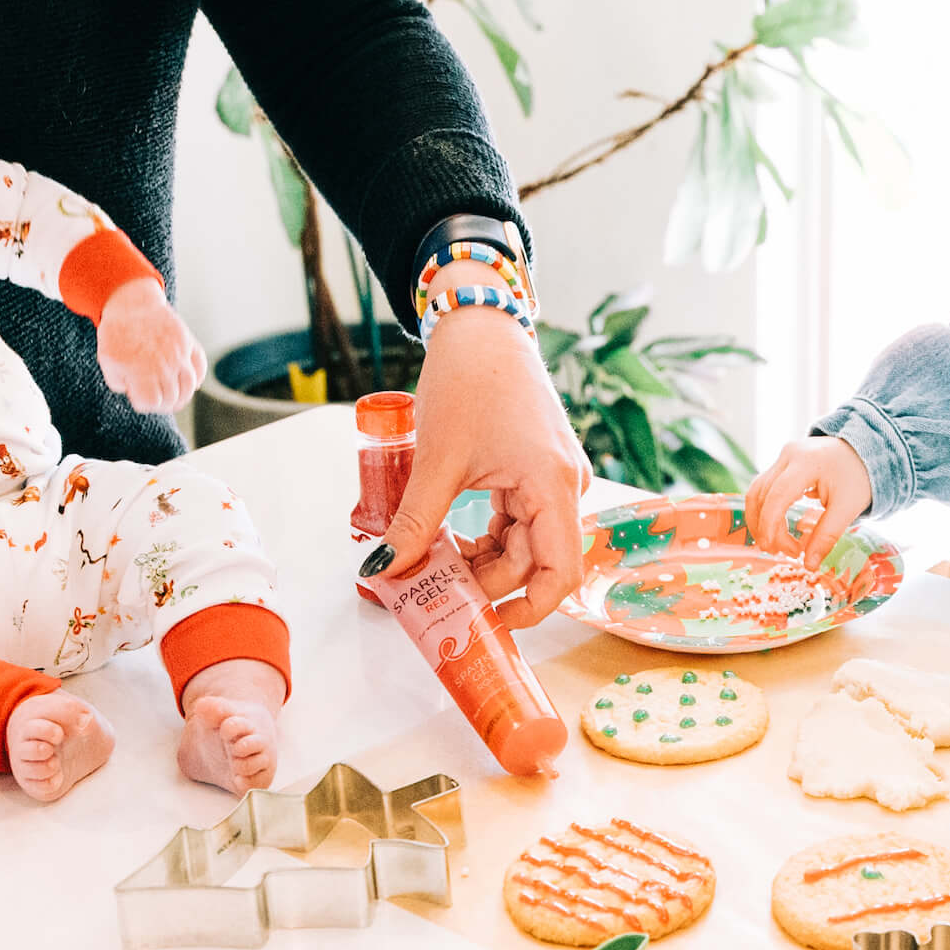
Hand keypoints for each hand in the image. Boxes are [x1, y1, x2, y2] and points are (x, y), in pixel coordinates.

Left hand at [96, 278, 206, 412]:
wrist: (131, 303)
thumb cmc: (116, 333)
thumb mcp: (107, 361)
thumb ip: (119, 383)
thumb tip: (135, 392)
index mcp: (142, 371)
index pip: (152, 403)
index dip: (144, 404)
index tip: (139, 398)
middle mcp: (164, 365)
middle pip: (173, 398)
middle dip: (163, 404)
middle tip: (157, 401)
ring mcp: (179, 353)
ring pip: (189, 386)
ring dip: (183, 396)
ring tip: (174, 398)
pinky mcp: (188, 342)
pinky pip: (200, 366)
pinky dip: (197, 378)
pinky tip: (189, 382)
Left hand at [384, 305, 590, 630]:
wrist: (480, 327)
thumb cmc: (470, 379)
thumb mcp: (437, 460)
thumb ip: (414, 523)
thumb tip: (383, 569)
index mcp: (552, 485)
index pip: (561, 573)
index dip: (530, 609)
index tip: (488, 623)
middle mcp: (565, 485)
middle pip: (537, 562)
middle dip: (488, 582)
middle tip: (435, 591)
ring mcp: (553, 478)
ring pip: (526, 543)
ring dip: (485, 560)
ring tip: (435, 562)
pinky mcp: (538, 470)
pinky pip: (520, 521)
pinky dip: (489, 537)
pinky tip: (452, 538)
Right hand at [744, 435, 871, 565]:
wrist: (865, 451)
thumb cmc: (858, 477)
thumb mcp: (847, 508)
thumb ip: (826, 536)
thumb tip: (809, 566)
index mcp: (807, 462)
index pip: (777, 495)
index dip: (770, 524)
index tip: (773, 549)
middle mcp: (789, 455)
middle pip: (761, 494)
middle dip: (764, 527)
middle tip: (780, 552)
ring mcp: (783, 457)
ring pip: (757, 491)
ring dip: (759, 520)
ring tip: (774, 544)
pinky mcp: (782, 463)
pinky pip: (764, 488)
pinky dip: (765, 510)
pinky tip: (775, 529)